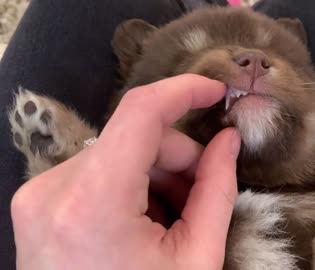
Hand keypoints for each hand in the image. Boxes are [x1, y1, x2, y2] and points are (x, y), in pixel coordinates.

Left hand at [11, 74, 240, 269]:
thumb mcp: (198, 257)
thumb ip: (217, 189)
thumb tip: (227, 141)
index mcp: (94, 203)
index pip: (141, 113)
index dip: (183, 91)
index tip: (215, 90)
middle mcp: (54, 190)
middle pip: (134, 138)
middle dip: (178, 158)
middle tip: (200, 196)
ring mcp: (39, 196)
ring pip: (117, 152)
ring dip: (155, 174)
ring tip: (171, 219)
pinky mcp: (37, 203)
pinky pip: (98, 170)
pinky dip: (130, 185)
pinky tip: (144, 221)